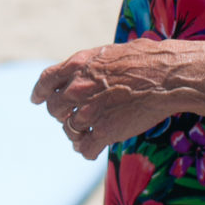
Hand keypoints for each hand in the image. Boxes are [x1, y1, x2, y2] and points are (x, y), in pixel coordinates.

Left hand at [32, 39, 193, 160]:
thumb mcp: (110, 53)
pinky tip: (93, 150)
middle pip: (54, 109)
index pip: (46, 81)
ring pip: (69, 130)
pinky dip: (87, 151)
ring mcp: (89, 112)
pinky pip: (85, 148)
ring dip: (76, 134)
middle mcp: (77, 88)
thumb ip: (92, 66)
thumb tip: (89, 70)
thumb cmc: (148, 60)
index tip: (36, 100)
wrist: (168, 77)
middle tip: (73, 118)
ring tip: (86, 136)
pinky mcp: (104, 132)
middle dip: (62, 114)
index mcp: (77, 66)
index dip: (40, 93)